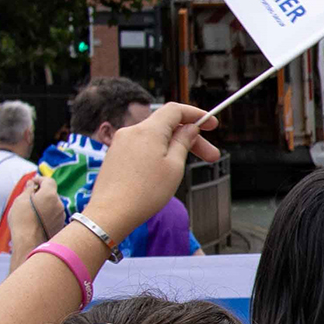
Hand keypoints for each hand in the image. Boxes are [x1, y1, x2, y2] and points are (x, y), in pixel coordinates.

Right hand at [3, 175, 65, 268]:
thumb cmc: (22, 220)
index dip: (40, 179)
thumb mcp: (21, 200)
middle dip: (41, 193)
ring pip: (53, 206)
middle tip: (28, 198)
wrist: (29, 243)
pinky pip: (54, 216)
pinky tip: (36, 221)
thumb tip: (32, 183)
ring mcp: (61, 216)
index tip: (32, 182)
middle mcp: (59, 204)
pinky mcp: (60, 226)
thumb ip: (28, 190)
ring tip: (31, 212)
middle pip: (51, 194)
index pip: (49, 181)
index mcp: (50, 195)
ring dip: (44, 205)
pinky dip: (47, 215)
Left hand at [84, 104, 218, 243]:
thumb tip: (189, 129)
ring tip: (186, 167)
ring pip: (154, 137)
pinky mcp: (115, 155)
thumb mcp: (174, 167)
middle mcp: (132, 131)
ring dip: (174, 147)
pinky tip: (164, 171)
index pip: (175, 110)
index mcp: (149, 130)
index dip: (196, 114)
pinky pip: (142, 147)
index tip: (212, 124)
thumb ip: (183, 142)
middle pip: (167, 126)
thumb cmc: (144, 193)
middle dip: (191, 138)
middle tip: (211, 156)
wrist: (110, 213)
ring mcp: (121, 143)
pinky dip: (157, 153)